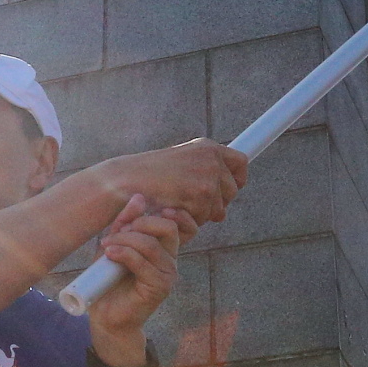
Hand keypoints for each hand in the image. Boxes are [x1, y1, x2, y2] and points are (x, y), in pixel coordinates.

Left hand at [83, 198, 196, 346]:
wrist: (106, 315)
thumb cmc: (109, 279)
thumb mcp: (114, 243)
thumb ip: (125, 223)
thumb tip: (139, 197)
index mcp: (165, 248)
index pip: (185, 225)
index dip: (174, 213)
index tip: (148, 209)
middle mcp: (171, 260)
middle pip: (168, 228)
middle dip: (140, 223)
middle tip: (118, 232)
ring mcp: (167, 274)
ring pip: (150, 244)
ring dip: (125, 240)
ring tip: (107, 246)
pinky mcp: (159, 288)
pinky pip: (142, 262)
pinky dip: (123, 254)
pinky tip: (109, 254)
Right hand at [91, 140, 247, 229]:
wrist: (127, 180)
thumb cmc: (150, 177)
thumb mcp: (181, 166)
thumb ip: (204, 174)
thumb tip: (228, 202)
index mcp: (207, 147)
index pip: (240, 163)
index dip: (237, 180)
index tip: (230, 190)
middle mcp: (211, 158)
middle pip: (233, 190)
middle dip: (217, 202)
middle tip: (194, 204)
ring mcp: (208, 176)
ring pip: (219, 208)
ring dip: (201, 213)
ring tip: (177, 204)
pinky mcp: (201, 194)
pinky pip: (204, 218)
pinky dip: (188, 219)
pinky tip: (172, 208)